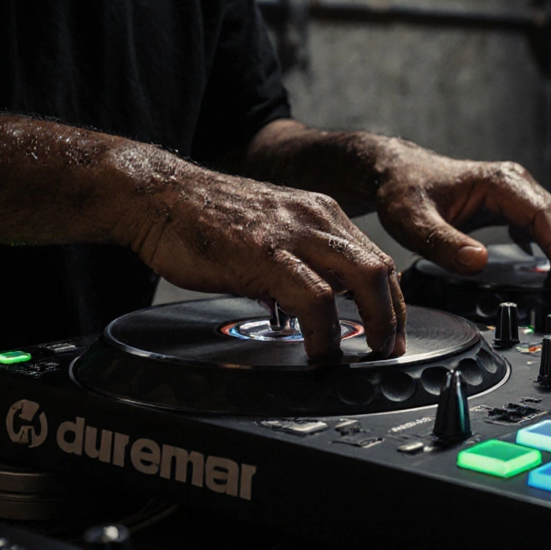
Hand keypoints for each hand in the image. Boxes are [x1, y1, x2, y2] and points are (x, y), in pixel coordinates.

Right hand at [125, 159, 405, 360]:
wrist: (158, 195)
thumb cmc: (205, 218)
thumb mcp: (271, 232)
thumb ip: (299, 262)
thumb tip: (318, 304)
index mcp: (320, 213)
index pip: (375, 259)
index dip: (392, 300)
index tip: (391, 330)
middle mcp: (316, 217)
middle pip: (381, 269)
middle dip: (393, 316)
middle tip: (388, 349)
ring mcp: (293, 233)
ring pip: (362, 278)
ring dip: (373, 323)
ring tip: (366, 354)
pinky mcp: (265, 253)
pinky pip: (315, 298)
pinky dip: (326, 332)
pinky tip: (320, 351)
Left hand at [371, 138, 550, 287]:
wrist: (397, 173)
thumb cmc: (404, 192)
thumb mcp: (414, 221)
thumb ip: (445, 244)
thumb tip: (479, 262)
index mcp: (499, 183)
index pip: (543, 216)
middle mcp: (514, 183)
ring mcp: (516, 193)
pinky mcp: (512, 205)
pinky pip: (546, 224)